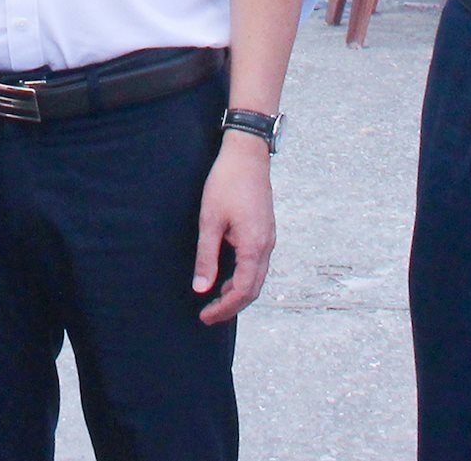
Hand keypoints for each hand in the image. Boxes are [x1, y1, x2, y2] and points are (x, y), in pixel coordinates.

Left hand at [194, 135, 274, 323]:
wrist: (247, 154)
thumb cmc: (226, 183)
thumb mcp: (210, 220)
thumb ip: (206, 256)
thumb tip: (201, 288)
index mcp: (254, 246)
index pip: (242, 291)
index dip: (223, 308)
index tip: (204, 316)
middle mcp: (266, 245)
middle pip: (253, 289)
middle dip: (231, 306)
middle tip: (208, 316)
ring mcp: (269, 238)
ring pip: (257, 277)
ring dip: (238, 292)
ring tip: (215, 300)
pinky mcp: (265, 230)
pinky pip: (257, 263)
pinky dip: (243, 277)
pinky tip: (226, 276)